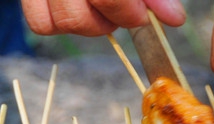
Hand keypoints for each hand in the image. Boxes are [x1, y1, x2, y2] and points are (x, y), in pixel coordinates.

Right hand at [21, 0, 185, 36]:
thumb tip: (173, 18)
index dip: (126, 12)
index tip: (142, 16)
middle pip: (77, 16)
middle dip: (108, 21)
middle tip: (126, 12)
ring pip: (59, 22)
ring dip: (88, 26)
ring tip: (104, 8)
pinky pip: (41, 23)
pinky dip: (61, 23)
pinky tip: (81, 7)